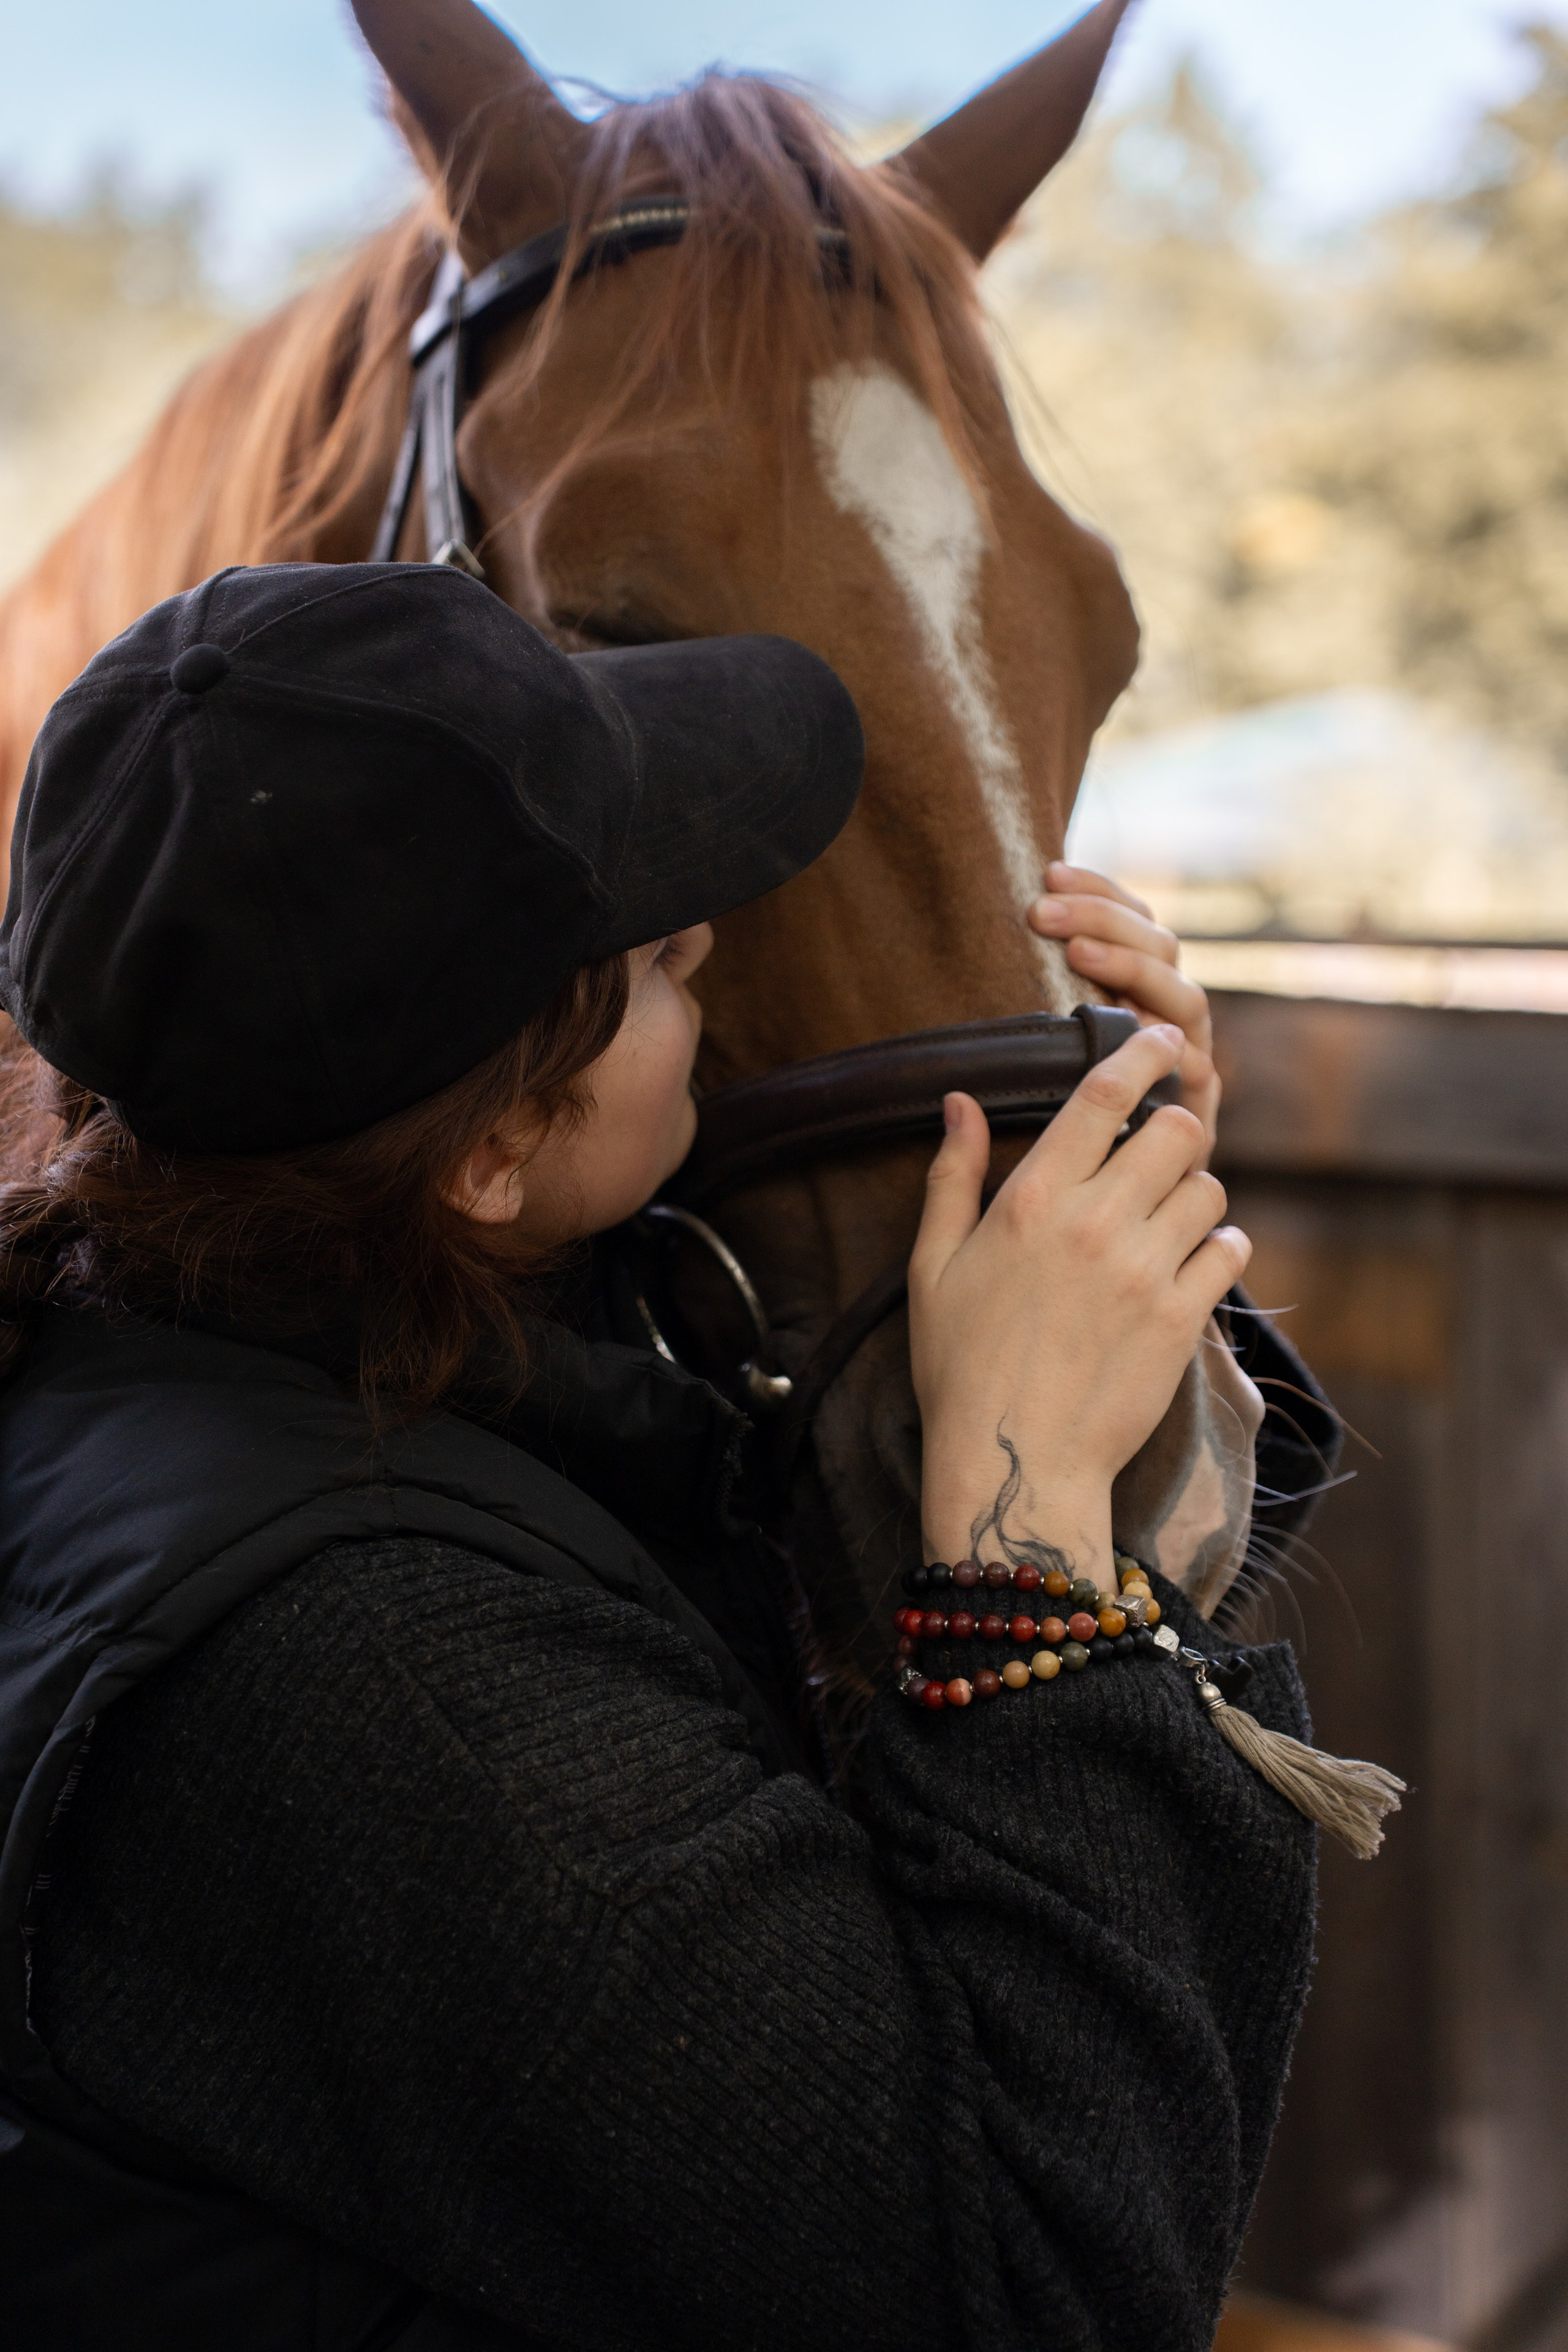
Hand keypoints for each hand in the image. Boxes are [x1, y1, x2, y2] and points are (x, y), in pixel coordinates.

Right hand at [909, 1026, 1250, 1590]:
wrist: (1014, 1461)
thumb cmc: (961, 1366)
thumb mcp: (932, 1266)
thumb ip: (952, 1176)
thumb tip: (960, 1102)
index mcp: (1032, 1200)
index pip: (1103, 1095)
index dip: (1140, 1053)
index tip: (1158, 1040)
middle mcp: (1095, 1223)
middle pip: (1174, 1131)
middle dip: (1174, 1131)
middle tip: (1159, 1155)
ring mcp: (1145, 1271)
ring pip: (1209, 1189)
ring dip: (1196, 1194)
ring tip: (1171, 1219)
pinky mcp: (1182, 1319)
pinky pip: (1231, 1251)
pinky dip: (1221, 1248)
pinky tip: (1194, 1263)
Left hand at [1029, 861, 1219, 1158]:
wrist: (1093, 1223)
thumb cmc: (1050, 1139)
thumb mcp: (1033, 1062)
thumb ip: (1027, 1019)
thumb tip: (1004, 954)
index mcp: (1136, 998)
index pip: (1134, 923)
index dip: (1101, 893)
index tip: (1050, 872)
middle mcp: (1170, 1024)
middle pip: (1160, 948)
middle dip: (1105, 920)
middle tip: (1042, 912)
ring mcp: (1189, 1066)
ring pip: (1182, 997)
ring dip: (1132, 968)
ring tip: (1077, 954)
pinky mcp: (1198, 1113)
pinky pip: (1195, 1068)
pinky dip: (1170, 1045)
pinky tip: (1136, 1027)